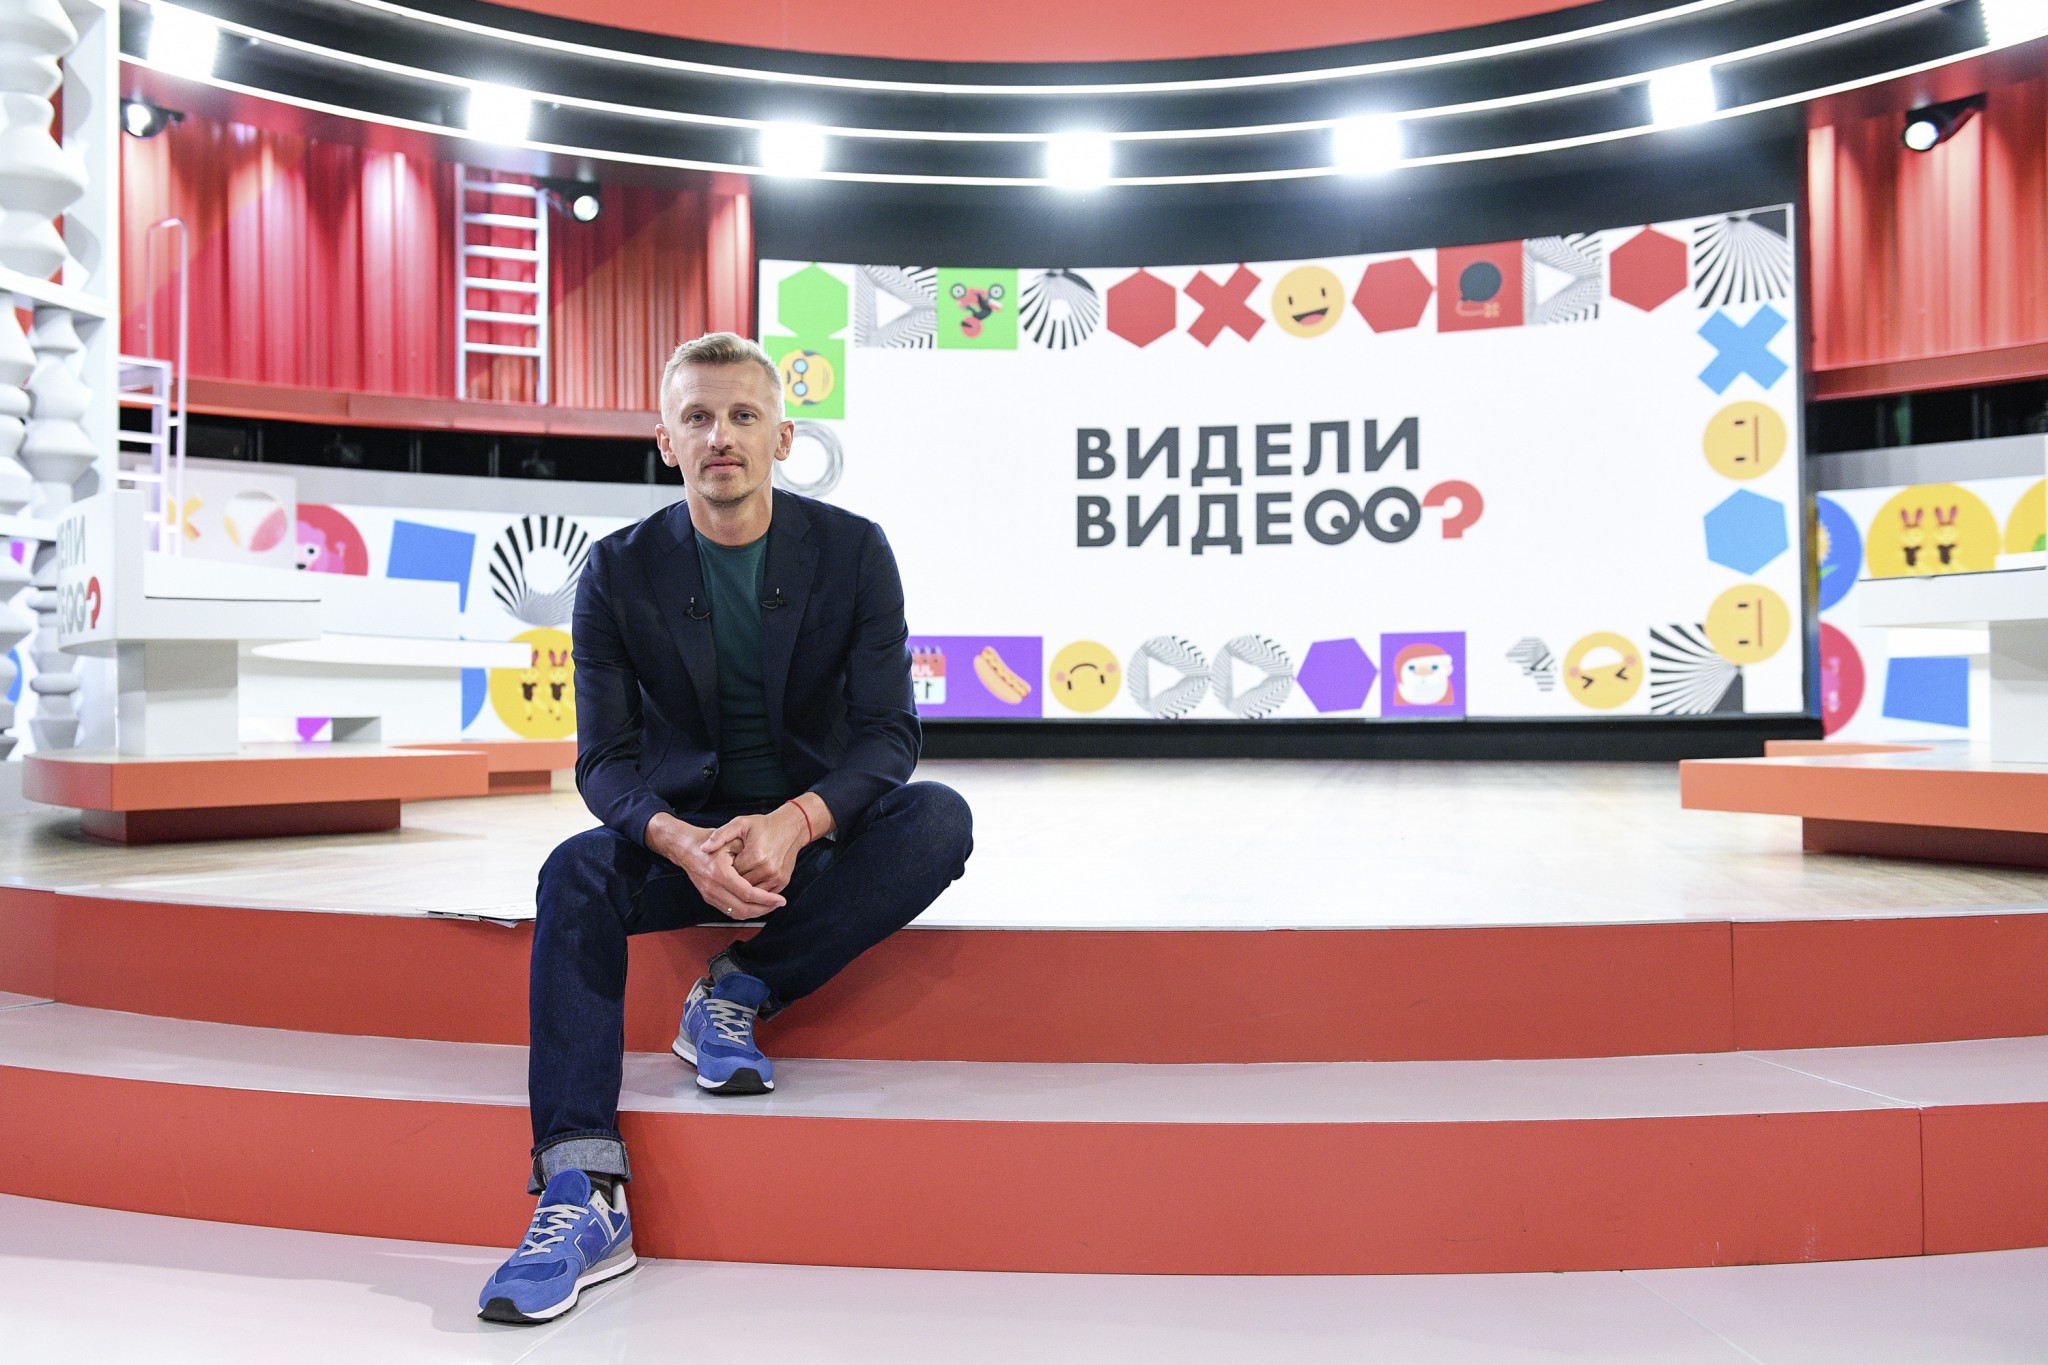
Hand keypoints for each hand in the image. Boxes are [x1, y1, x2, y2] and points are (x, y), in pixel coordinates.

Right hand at [645, 813, 785, 920]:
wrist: (685, 847)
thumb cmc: (708, 840)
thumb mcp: (730, 839)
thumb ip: (748, 852)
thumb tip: (766, 870)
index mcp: (720, 873)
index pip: (748, 894)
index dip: (767, 899)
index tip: (780, 899)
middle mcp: (713, 887)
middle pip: (743, 909)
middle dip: (764, 909)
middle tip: (778, 904)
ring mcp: (709, 895)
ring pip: (736, 913)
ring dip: (755, 912)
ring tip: (770, 905)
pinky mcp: (708, 897)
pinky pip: (729, 910)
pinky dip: (744, 911)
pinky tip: (756, 905)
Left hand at [701, 805, 809, 898]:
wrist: (791, 827)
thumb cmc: (764, 825)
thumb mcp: (740, 824)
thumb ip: (720, 835)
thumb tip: (703, 848)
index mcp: (755, 855)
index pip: (732, 874)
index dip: (724, 872)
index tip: (722, 865)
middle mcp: (768, 869)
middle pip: (741, 886)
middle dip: (733, 882)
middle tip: (727, 875)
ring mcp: (777, 876)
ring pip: (753, 893)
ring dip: (744, 890)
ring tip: (737, 880)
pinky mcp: (783, 880)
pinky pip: (765, 893)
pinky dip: (756, 892)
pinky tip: (749, 884)